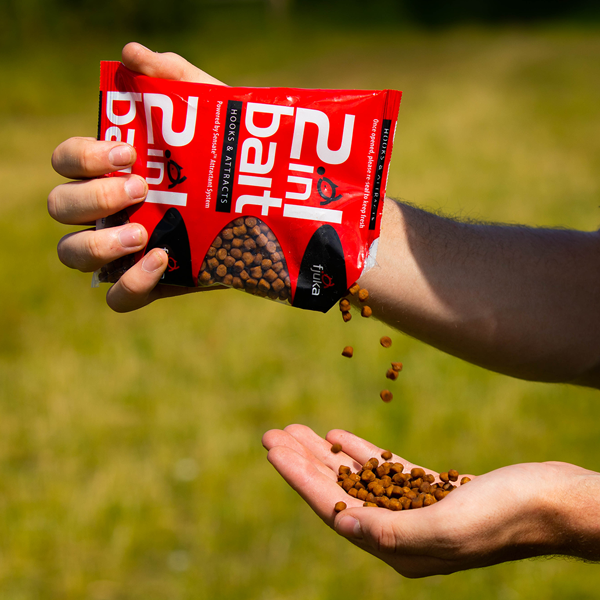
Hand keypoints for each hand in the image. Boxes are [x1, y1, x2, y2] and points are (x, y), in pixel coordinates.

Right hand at [48, 42, 224, 311]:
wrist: (275, 207)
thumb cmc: (237, 156)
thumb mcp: (216, 115)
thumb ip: (177, 80)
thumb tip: (132, 53)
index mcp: (116, 170)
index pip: (67, 162)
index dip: (82, 157)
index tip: (126, 151)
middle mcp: (111, 210)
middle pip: (61, 207)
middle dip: (92, 197)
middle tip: (140, 188)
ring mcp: (127, 249)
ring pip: (73, 254)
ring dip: (97, 245)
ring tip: (140, 232)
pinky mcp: (154, 282)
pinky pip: (116, 296)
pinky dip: (129, 284)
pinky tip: (159, 259)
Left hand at [262, 425, 598, 576]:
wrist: (552, 502)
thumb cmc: (505, 516)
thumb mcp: (446, 527)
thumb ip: (393, 530)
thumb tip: (344, 525)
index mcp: (398, 548)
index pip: (333, 508)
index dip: (299, 478)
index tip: (273, 450)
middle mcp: (400, 534)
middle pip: (337, 492)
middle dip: (303, 462)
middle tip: (273, 434)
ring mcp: (414, 511)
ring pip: (356, 479)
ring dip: (325, 455)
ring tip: (298, 430)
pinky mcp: (430, 491)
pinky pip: (383, 472)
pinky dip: (360, 454)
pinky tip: (340, 438)